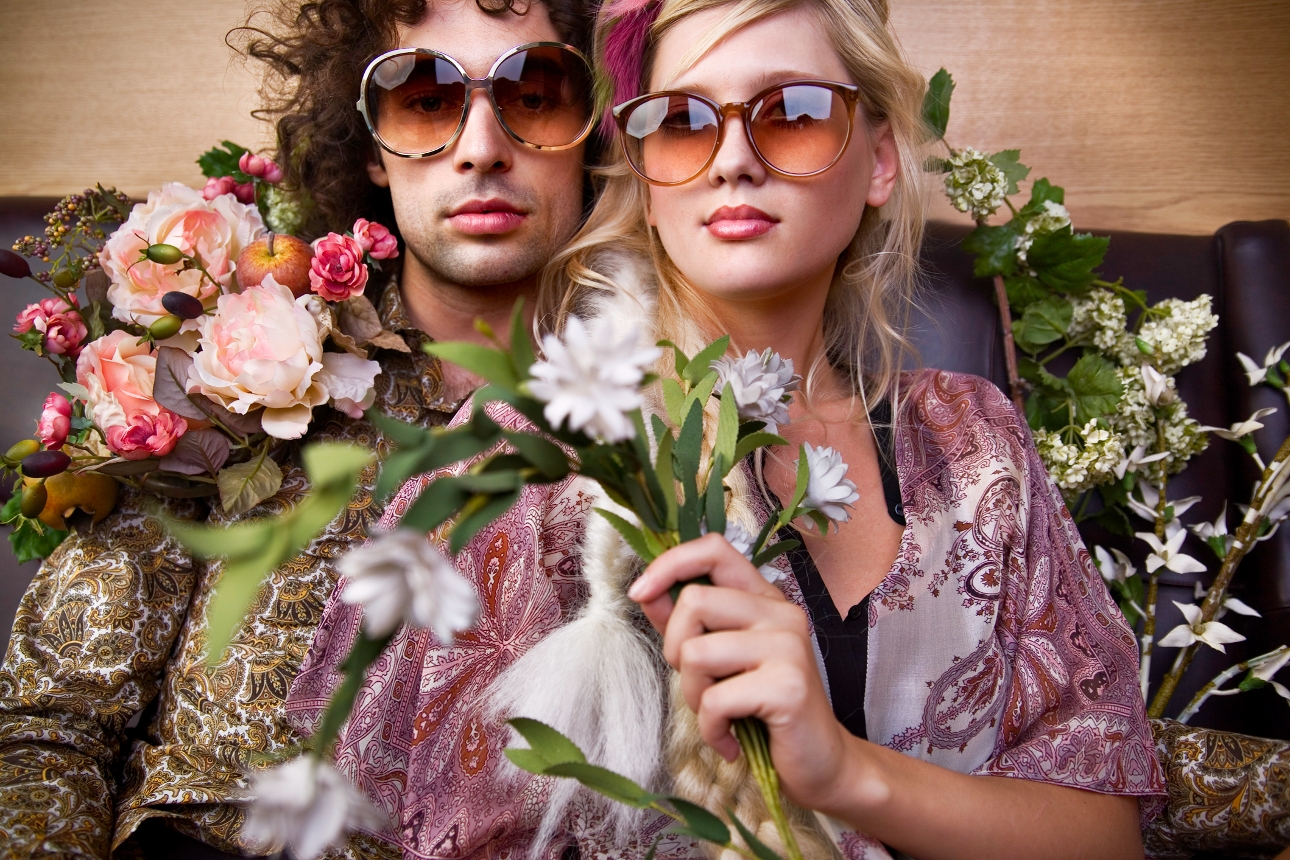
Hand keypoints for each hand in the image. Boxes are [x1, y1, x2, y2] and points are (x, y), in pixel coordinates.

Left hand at [627, 533, 872, 812]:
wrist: (821, 762)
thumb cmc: (764, 710)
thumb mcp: (720, 661)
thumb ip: (685, 624)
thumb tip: (645, 592)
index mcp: (763, 599)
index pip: (714, 549)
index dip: (669, 563)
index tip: (640, 592)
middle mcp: (780, 612)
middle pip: (694, 601)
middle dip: (675, 650)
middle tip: (700, 684)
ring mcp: (788, 646)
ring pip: (696, 652)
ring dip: (693, 695)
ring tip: (718, 715)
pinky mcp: (788, 686)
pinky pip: (715, 699)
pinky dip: (711, 728)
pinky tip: (729, 741)